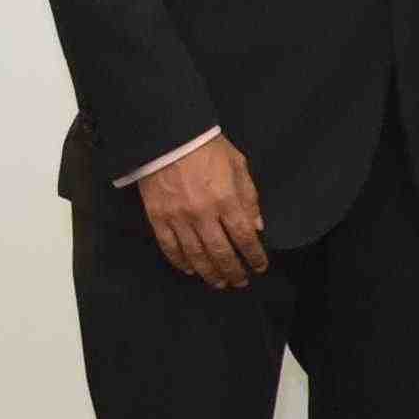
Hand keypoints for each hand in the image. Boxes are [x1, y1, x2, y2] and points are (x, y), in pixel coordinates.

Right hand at [136, 135, 270, 289]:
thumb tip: (257, 226)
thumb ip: (249, 196)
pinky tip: (190, 270)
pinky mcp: (158, 218)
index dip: (254, 256)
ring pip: (196, 255)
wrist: (168, 136)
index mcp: (226, 199)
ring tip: (218, 282)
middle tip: (240, 281)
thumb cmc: (207, 147)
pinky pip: (170, 247)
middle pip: (221, 252)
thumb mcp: (238, 165)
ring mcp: (178, 219)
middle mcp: (203, 214)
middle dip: (233, 270)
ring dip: (209, 272)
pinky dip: (180, 262)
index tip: (260, 266)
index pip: (244, 237)